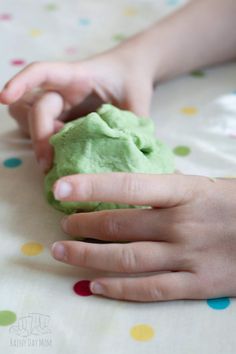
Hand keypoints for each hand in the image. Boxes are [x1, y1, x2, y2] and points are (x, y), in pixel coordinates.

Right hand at [0, 45, 152, 170]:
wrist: (130, 74)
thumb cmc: (133, 83)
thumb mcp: (139, 101)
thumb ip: (133, 124)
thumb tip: (125, 155)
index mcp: (77, 77)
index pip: (42, 73)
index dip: (21, 82)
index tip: (3, 97)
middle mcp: (61, 91)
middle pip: (31, 108)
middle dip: (37, 135)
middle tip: (50, 161)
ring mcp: (58, 107)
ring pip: (27, 119)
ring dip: (36, 140)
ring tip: (55, 158)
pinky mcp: (60, 119)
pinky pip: (41, 131)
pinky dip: (44, 146)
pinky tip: (60, 159)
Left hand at [50, 173, 235, 301]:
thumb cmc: (234, 205)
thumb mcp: (203, 186)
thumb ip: (168, 190)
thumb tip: (130, 191)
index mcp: (185, 192)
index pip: (129, 187)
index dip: (92, 187)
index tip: (61, 188)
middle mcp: (182, 224)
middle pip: (121, 226)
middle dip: (84, 226)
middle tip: (63, 225)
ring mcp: (189, 256)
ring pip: (128, 259)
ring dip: (89, 256)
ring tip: (63, 252)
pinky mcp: (197, 285)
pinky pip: (151, 290)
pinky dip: (119, 289)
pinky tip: (95, 285)